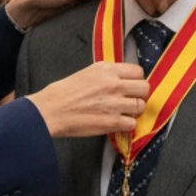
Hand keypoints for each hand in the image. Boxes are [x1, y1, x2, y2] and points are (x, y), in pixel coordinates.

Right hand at [27, 62, 149, 138]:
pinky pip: (132, 123)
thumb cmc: (62, 93)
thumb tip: (121, 80)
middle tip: (130, 100)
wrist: (50, 111)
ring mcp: (115, 103)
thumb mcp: (87, 73)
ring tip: (122, 113)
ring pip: (140, 106)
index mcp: (107, 69)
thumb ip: (107, 75)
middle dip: (139, 95)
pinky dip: (126, 125)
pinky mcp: (113, 121)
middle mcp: (114, 84)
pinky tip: (116, 123)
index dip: (136, 80)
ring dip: (133, 111)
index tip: (131, 86)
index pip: (138, 71)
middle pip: (144, 88)